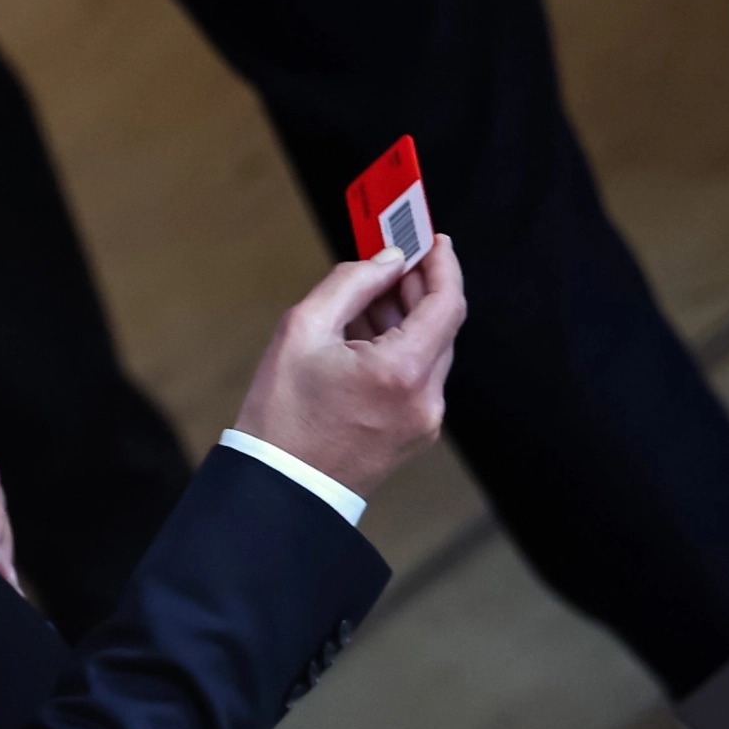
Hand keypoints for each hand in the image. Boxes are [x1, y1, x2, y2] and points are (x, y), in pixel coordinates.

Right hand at [233, 237, 466, 501]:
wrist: (281, 488)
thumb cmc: (283, 416)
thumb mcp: (303, 330)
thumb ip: (352, 283)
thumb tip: (387, 261)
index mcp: (402, 372)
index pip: (447, 302)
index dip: (443, 264)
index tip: (432, 239)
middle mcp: (425, 399)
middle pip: (440, 325)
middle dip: (418, 287)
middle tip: (392, 259)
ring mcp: (423, 421)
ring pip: (429, 351)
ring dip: (406, 318)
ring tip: (366, 298)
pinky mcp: (414, 434)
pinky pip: (417, 377)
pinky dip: (400, 349)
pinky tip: (365, 337)